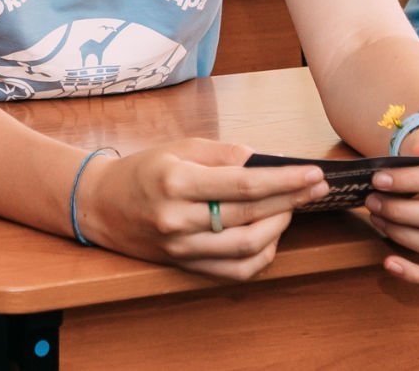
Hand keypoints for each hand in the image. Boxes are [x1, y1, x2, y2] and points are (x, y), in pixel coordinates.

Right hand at [77, 138, 328, 279]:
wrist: (101, 205)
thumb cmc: (143, 170)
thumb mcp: (179, 148)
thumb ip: (222, 154)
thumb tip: (262, 160)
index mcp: (177, 182)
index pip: (243, 185)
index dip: (284, 181)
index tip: (312, 174)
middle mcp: (179, 219)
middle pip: (249, 216)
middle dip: (290, 200)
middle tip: (317, 187)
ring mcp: (182, 248)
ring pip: (247, 247)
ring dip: (279, 227)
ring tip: (292, 207)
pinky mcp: (186, 266)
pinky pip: (235, 270)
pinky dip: (261, 255)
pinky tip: (270, 234)